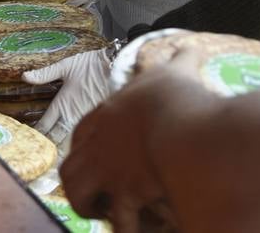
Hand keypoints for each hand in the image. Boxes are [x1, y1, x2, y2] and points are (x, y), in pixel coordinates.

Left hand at [22, 47, 113, 140]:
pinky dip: (76, 144)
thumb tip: (24, 76)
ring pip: (69, 141)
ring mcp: (85, 121)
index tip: (28, 138)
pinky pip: (84, 137)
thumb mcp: (66, 66)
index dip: (36, 133)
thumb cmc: (91, 65)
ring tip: (53, 153)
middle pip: (55, 138)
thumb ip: (45, 74)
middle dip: (47, 144)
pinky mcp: (97, 121)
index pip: (44, 125)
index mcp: (62, 103)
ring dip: (60, 146)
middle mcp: (72, 116)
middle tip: (38, 148)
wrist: (117, 67)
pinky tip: (73, 148)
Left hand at [60, 49, 207, 227]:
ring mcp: (109, 168)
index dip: (85, 146)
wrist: (186, 130)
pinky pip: (117, 218)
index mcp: (108, 114)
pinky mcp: (125, 192)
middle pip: (71, 166)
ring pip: (78, 192)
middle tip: (95, 191)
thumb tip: (189, 45)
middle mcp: (100, 142)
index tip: (93, 156)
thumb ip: (180, 60)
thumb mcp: (176, 73)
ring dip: (89, 206)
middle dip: (78, 181)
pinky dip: (123, 227)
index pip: (82, 132)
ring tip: (107, 215)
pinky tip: (133, 228)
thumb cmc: (180, 98)